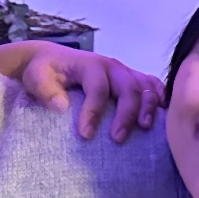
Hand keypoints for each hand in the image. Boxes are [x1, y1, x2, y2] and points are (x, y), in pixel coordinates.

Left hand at [0, 41, 163, 141]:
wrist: (49, 58)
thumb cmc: (43, 71)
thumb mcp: (36, 78)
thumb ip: (46, 91)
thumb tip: (61, 108)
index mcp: (90, 64)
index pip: (97, 88)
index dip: (93, 112)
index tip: (85, 135)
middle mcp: (111, 66)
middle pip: (128, 88)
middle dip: (126, 114)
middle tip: (117, 139)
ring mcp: (124, 71)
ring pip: (145, 86)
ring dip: (149, 107)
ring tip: (145, 128)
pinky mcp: (130, 77)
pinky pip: (152, 84)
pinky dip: (159, 98)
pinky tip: (162, 115)